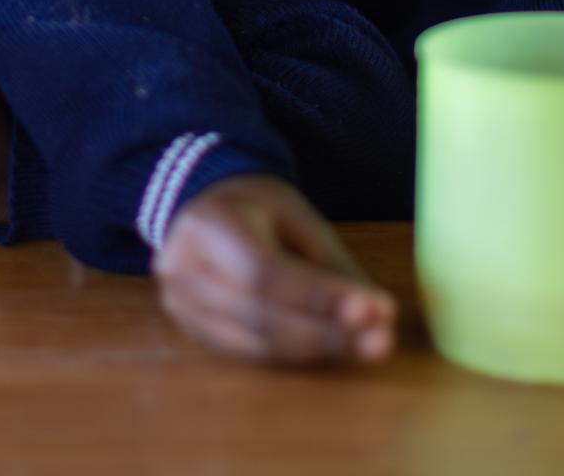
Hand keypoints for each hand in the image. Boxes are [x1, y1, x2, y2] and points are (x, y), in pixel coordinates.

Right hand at [153, 174, 395, 366]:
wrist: (206, 208)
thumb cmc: (256, 208)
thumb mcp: (296, 216)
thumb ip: (330, 263)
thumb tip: (376, 315)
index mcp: (208, 225)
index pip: (264, 271)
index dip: (318, 297)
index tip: (372, 310)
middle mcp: (183, 270)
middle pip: (260, 315)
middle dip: (328, 332)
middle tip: (381, 339)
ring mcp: (182, 307)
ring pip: (258, 344)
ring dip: (320, 349)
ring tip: (368, 345)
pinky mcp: (194, 333)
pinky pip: (253, 355)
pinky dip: (297, 354)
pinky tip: (333, 347)